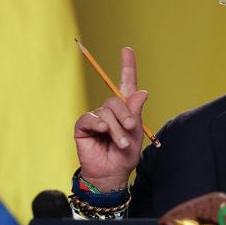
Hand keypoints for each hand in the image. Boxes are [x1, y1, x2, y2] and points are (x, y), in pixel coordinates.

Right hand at [74, 47, 147, 191]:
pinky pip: (90, 118)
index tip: (127, 50)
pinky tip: (102, 132)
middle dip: (126, 115)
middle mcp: (110, 110)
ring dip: (116, 128)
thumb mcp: (136, 134)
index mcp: (125, 110)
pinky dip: (98, 125)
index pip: (126, 84)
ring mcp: (96, 117)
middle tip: (130, 130)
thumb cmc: (124, 156)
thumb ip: (136, 114)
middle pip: (116, 100)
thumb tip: (142, 92)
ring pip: (106, 112)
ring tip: (119, 143)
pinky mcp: (83, 126)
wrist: (110, 175)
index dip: (127, 66)